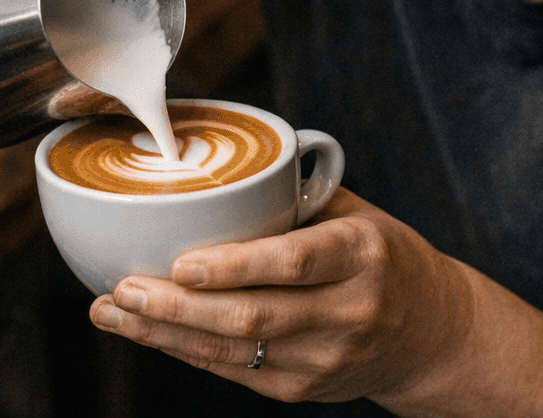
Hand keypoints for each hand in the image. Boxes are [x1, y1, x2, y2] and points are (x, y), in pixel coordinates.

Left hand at [87, 189, 475, 405]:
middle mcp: (348, 311)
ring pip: (233, 353)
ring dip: (164, 334)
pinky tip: (147, 332)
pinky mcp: (302, 390)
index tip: (181, 261)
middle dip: (177, 308)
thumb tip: (208, 151)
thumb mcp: (353, 213)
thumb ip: (292, 193)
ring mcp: (325, 359)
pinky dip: (184, 351)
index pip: (294, 262)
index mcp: (362, 254)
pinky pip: (233, 372)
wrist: (431, 333)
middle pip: (252, 317)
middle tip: (122, 288)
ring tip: (112, 312)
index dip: (234, 267)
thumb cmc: (378, 254)